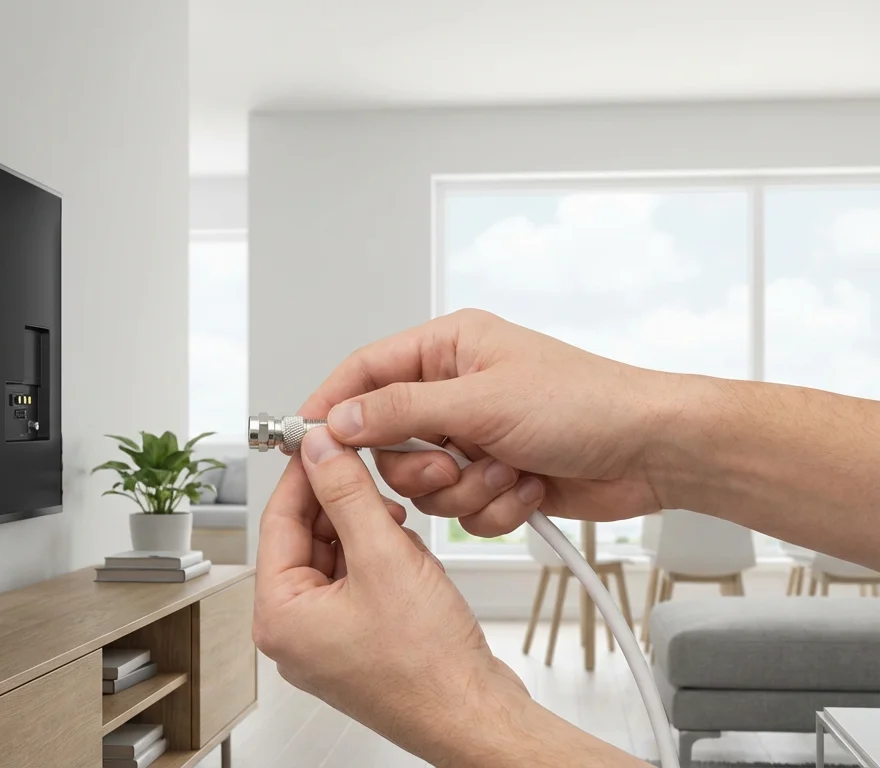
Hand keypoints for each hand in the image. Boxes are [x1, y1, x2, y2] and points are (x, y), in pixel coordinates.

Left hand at [254, 427, 531, 762]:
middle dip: (345, 507)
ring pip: (337, 556)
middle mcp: (294, 630)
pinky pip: (359, 581)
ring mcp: (325, 639)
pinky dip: (384, 561)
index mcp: (278, 615)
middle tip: (373, 476)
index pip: (278, 520)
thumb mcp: (385, 558)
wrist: (476, 718)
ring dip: (370, 534)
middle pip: (306, 537)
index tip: (323, 439)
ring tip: (402, 534)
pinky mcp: (358, 641)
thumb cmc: (428, 669)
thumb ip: (348, 495)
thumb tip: (320, 452)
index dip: (305, 473)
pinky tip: (412, 563)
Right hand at [301, 309, 669, 536]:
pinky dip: (493, 508)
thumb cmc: (589, 404)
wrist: (653, 453)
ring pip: (424, 484)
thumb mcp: (482, 401)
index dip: (332, 406)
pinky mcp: (494, 477)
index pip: (365, 371)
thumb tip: (340, 417)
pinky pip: (461, 509)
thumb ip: (401, 411)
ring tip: (507, 472)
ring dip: (465, 490)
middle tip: (453, 463)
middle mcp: (456, 390)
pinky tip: (528, 487)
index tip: (307, 441)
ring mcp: (475, 436)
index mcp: (449, 349)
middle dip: (422, 466)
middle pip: (388, 441)